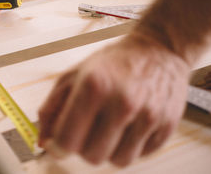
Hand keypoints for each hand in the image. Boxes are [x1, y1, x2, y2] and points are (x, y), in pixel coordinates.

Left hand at [38, 33, 190, 165]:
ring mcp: (148, 115)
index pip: (68, 140)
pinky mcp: (167, 125)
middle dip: (84, 147)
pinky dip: (131, 146)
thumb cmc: (113, 61)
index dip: (58, 147)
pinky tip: (129, 125)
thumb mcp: (74, 75)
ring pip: (118, 161)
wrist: (158, 48)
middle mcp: (123, 102)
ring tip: (110, 126)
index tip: (58, 145)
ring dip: (109, 150)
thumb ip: (52, 108)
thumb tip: (43, 142)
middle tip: (88, 129)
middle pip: (92, 156)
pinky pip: (141, 155)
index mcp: (94, 86)